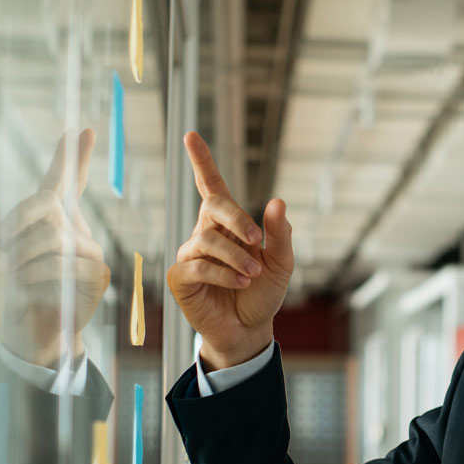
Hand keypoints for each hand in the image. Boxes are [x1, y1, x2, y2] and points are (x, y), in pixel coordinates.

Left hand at [0, 129, 110, 366]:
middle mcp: (75, 228)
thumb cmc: (8, 292)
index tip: (82, 129)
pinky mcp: (98, 273)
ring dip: (23, 259)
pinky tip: (30, 290)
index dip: (72, 155)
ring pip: (55, 237)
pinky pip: (67, 264)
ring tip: (12, 279)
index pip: (64, 181)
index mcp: (51, 219)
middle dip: (16, 227)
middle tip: (0, 254)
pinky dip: (39, 277)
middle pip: (47, 207)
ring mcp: (89, 250)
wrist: (28, 331)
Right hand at [166, 132, 292, 368]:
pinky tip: (240, 282)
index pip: (212, 187)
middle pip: (213, 206)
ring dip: (236, 256)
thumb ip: (280, 234)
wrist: (251, 328)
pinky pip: (199, 266)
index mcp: (228, 225)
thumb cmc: (264, 292)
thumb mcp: (282, 262)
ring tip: (253, 273)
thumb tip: (277, 201)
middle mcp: (205, 234)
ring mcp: (190, 255)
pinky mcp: (181, 278)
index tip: (190, 135)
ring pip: (207, 240)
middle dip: (237, 218)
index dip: (202, 162)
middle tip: (258, 240)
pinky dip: (224, 273)